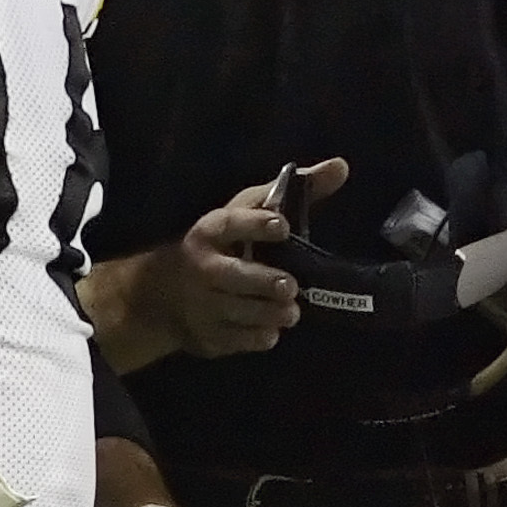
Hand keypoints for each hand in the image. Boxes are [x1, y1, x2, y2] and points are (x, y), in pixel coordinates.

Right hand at [143, 160, 348, 358]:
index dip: (255, 224)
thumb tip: (341, 166)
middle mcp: (202, 266)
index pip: (231, 223)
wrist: (165, 293)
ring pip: (238, 311)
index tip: (282, 226)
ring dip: (268, 313)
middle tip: (291, 286)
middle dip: (263, 282)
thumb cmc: (223, 244)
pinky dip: (256, 337)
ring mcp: (201, 304)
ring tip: (291, 312)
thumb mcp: (249, 211)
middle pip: (233, 275)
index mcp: (212, 230)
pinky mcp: (207, 335)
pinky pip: (236, 340)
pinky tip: (271, 330)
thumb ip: (296, 191)